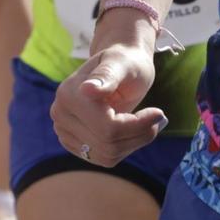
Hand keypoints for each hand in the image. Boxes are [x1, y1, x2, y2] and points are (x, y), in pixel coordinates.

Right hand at [51, 36, 164, 165]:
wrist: (119, 66)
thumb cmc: (125, 61)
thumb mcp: (122, 63)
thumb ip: (107, 76)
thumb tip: (88, 90)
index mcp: (69, 93)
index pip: (107, 127)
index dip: (137, 125)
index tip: (159, 113)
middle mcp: (61, 114)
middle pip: (107, 143)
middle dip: (138, 134)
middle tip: (157, 118)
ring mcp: (64, 130)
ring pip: (106, 155)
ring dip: (133, 142)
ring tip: (147, 123)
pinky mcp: (73, 143)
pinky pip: (102, 158)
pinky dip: (124, 147)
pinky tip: (133, 130)